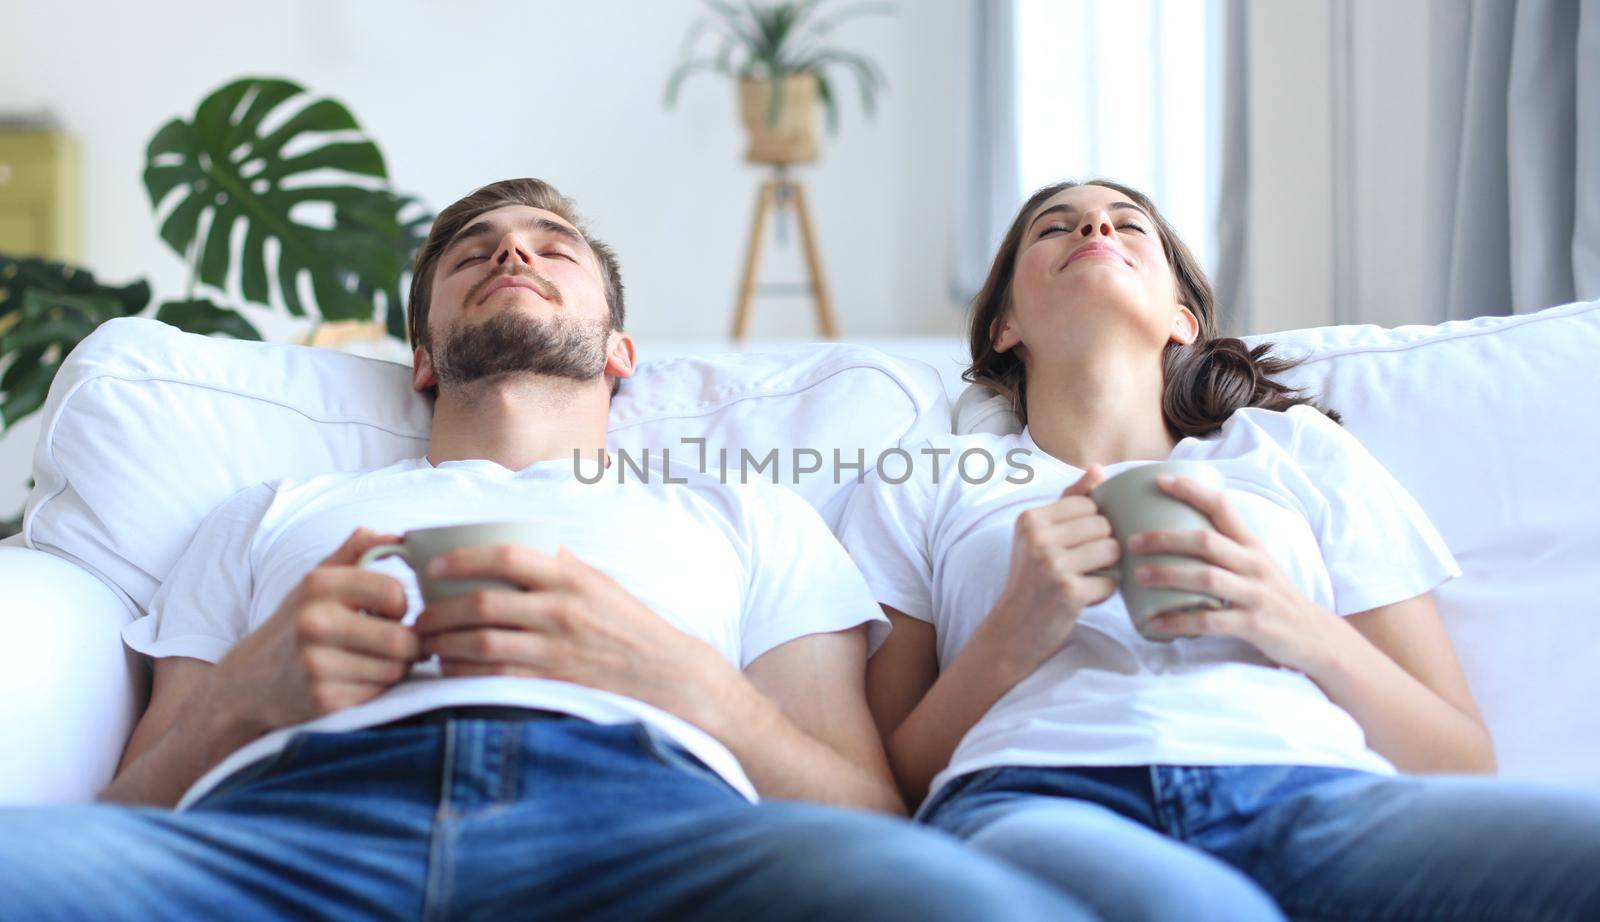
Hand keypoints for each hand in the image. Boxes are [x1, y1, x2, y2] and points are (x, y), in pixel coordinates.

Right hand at [213, 527, 418, 733]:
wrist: (250, 680)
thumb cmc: (297, 623)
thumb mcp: (318, 579)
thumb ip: (357, 550)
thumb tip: (400, 536)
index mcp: (318, 585)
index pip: (394, 592)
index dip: (401, 605)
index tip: (390, 612)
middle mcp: (314, 623)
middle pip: (401, 639)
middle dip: (409, 644)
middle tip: (397, 643)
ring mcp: (316, 664)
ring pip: (395, 670)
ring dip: (395, 668)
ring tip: (375, 661)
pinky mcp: (323, 700)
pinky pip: (378, 694)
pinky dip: (376, 689)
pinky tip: (356, 680)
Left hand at [414, 544, 742, 728]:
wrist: (667, 677)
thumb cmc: (629, 627)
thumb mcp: (599, 584)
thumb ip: (559, 566)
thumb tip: (512, 544)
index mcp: (571, 579)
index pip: (507, 555)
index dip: (463, 557)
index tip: (434, 566)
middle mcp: (561, 611)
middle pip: (482, 603)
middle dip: (439, 610)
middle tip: (418, 616)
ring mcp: (556, 651)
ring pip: (481, 643)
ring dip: (444, 643)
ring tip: (426, 643)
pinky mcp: (552, 684)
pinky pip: (493, 679)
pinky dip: (463, 674)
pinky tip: (449, 670)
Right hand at [983, 465, 1120, 673]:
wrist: (1013, 629)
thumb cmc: (1032, 578)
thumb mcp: (1040, 535)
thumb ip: (1070, 500)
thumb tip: (1099, 469)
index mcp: (1030, 519)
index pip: (1089, 503)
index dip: (1093, 524)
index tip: (1077, 545)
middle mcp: (1038, 539)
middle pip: (1104, 525)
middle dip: (1104, 546)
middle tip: (1084, 565)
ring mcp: (1052, 566)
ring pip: (1112, 550)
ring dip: (1108, 567)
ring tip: (1087, 578)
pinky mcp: (1069, 592)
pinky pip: (1111, 581)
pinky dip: (1105, 592)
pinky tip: (1085, 597)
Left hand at [1130, 473, 1339, 671]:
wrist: (1315, 637)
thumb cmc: (1274, 597)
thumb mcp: (1256, 565)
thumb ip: (1226, 549)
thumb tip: (1175, 535)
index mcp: (1251, 545)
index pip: (1222, 507)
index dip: (1192, 490)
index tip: (1159, 480)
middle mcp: (1254, 564)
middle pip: (1206, 541)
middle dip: (1165, 538)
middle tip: (1131, 540)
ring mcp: (1255, 594)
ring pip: (1207, 577)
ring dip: (1168, 574)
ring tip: (1137, 575)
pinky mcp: (1254, 624)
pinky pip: (1210, 621)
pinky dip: (1179, 622)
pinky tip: (1154, 623)